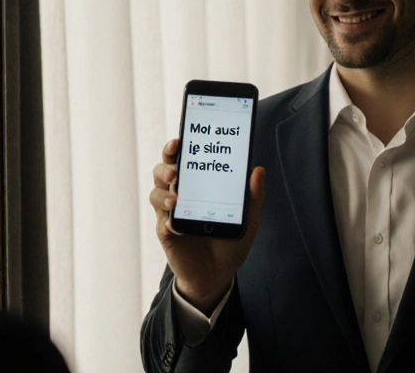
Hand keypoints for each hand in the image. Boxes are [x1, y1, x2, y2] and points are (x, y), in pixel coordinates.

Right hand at [149, 138, 264, 314]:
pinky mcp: (166, 233)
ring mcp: (170, 214)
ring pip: (156, 192)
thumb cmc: (229, 243)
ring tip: (176, 197)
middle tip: (175, 168)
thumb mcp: (246, 220)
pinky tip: (176, 222)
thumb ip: (252, 197)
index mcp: (196, 186)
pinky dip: (167, 219)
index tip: (180, 139)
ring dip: (163, 191)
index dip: (176, 148)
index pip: (182, 160)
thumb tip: (258, 170)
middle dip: (165, 164)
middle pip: (162, 171)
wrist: (218, 276)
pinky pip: (161, 221)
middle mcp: (179, 195)